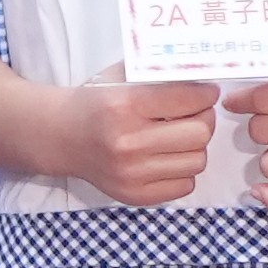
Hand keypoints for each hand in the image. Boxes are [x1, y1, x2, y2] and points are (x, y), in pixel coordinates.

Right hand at [58, 78, 233, 205]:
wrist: (61, 136)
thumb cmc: (95, 102)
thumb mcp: (121, 76)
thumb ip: (159, 72)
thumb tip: (203, 75)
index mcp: (124, 106)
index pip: (189, 100)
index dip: (205, 94)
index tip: (206, 93)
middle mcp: (128, 142)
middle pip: (199, 133)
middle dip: (204, 119)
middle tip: (196, 113)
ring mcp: (131, 173)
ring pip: (197, 161)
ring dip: (194, 146)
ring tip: (179, 136)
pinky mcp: (135, 195)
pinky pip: (186, 185)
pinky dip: (183, 170)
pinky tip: (166, 156)